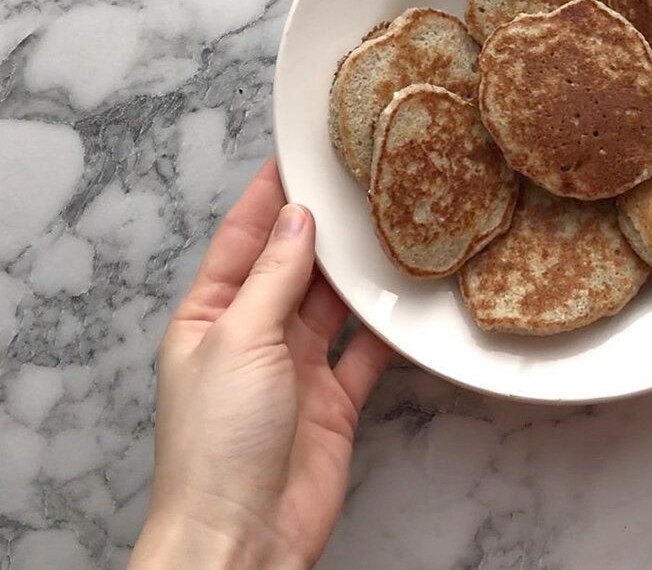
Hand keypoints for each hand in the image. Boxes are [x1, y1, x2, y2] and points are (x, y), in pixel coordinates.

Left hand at [130, 158, 392, 569]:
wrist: (244, 532)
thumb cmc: (217, 443)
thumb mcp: (239, 340)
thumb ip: (275, 277)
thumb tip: (298, 219)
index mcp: (210, 316)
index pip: (243, 239)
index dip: (269, 196)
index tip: (297, 154)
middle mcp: (254, 336)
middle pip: (293, 266)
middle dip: (322, 228)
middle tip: (360, 183)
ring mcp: (296, 368)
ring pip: (333, 304)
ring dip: (357, 272)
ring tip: (390, 226)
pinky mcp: (335, 400)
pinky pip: (366, 351)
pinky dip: (387, 328)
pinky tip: (407, 299)